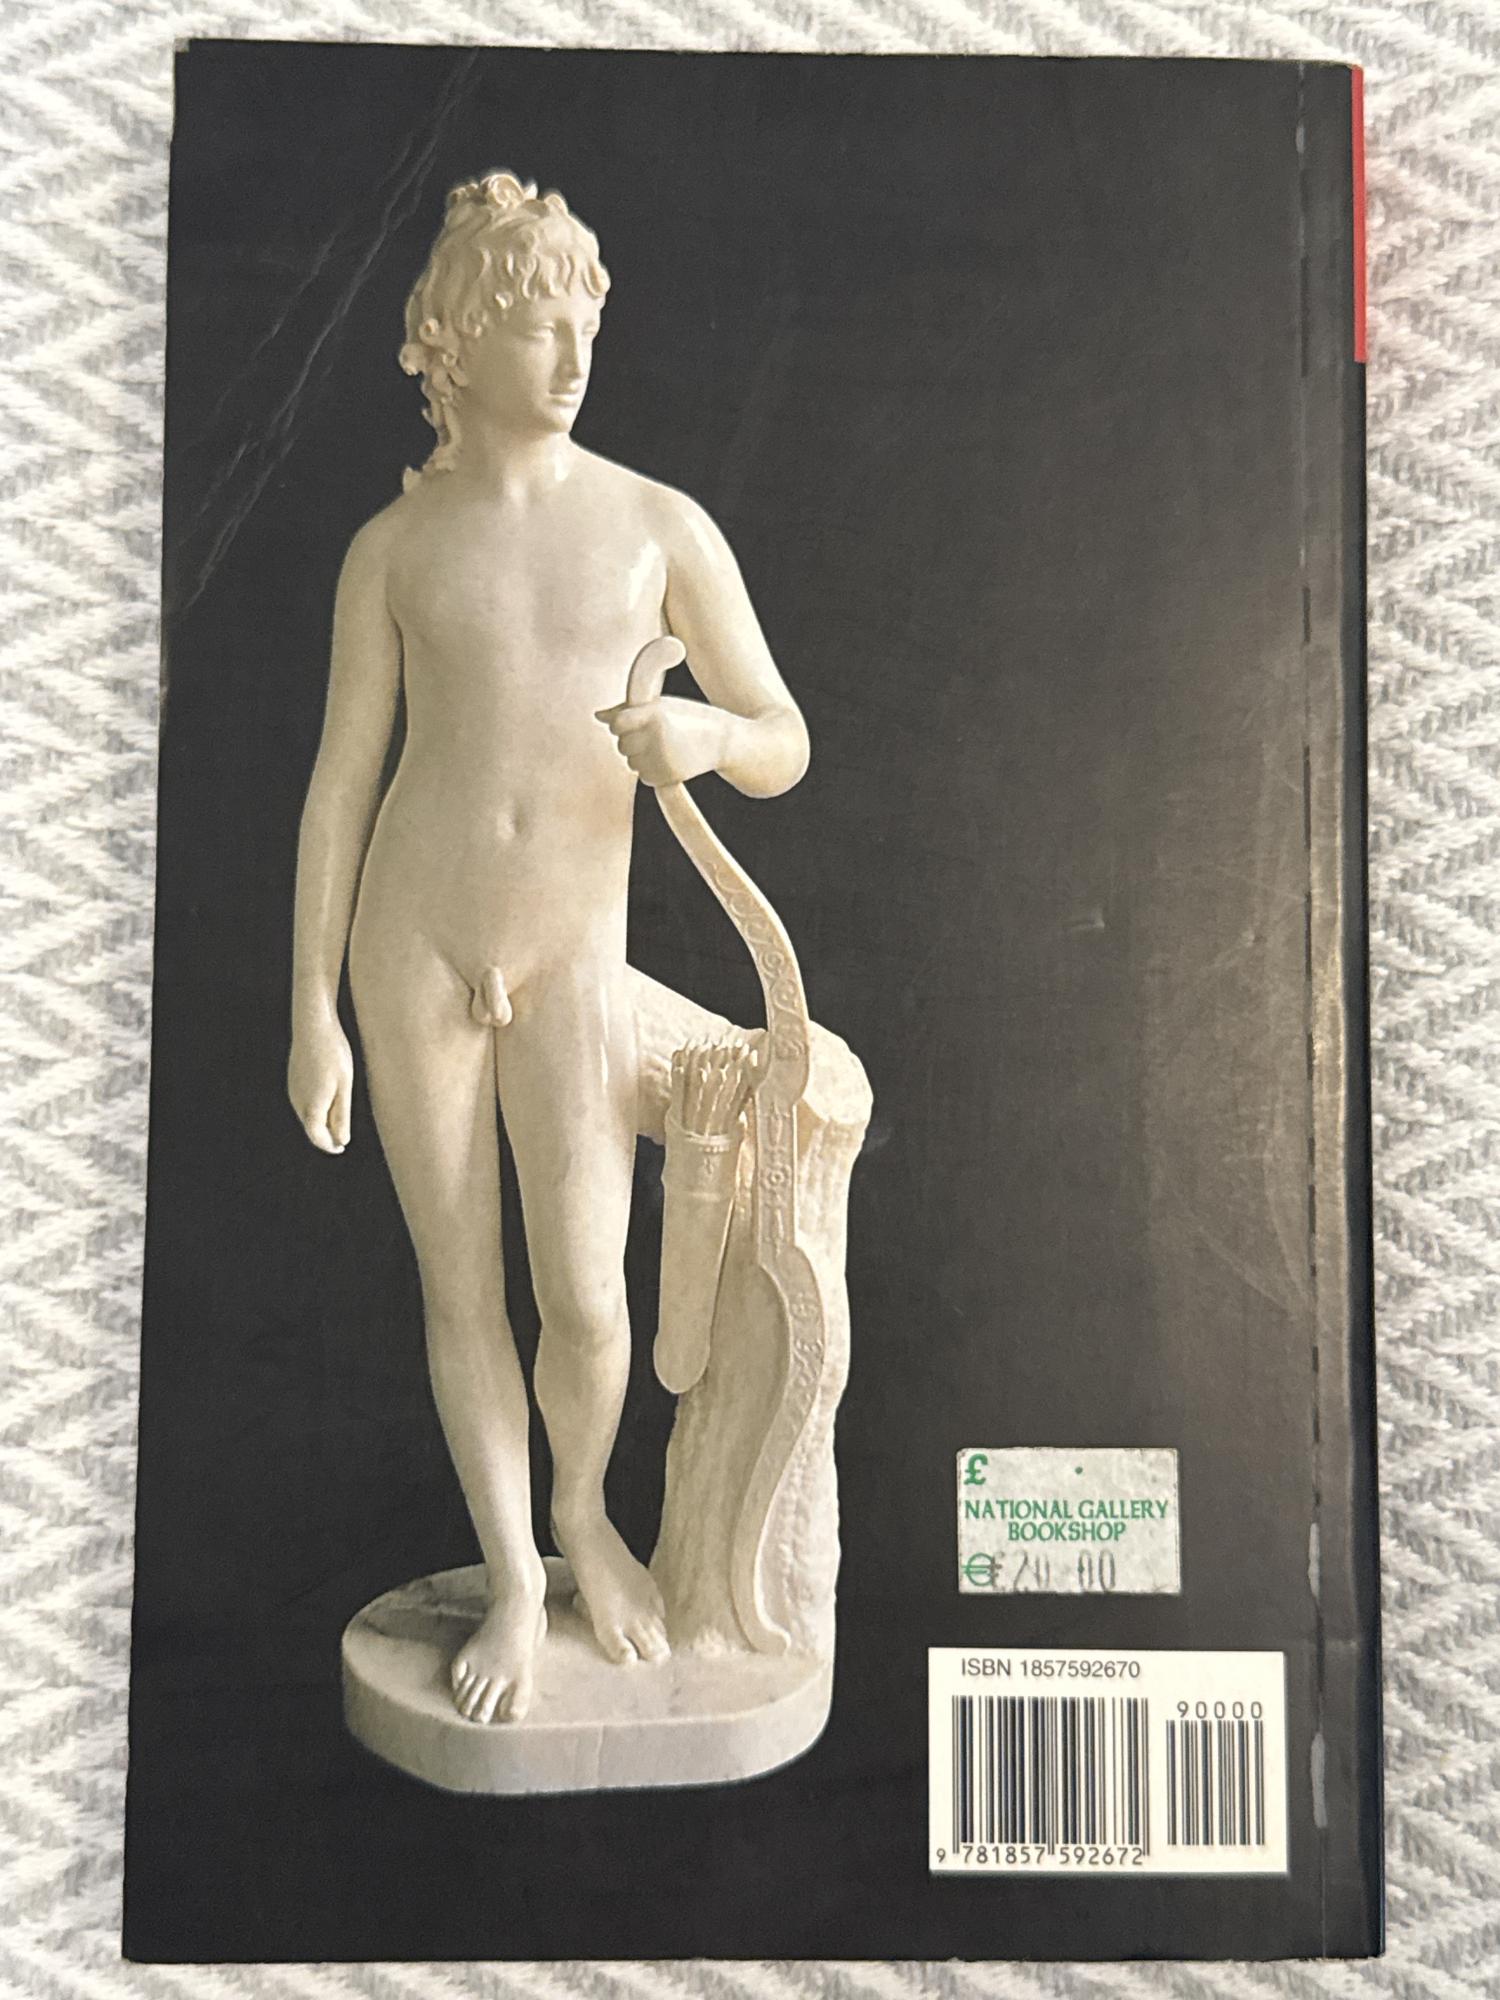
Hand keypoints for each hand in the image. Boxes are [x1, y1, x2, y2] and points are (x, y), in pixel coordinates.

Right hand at [288, 1017, 353, 1153]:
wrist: (313, 1025)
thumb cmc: (334, 1054)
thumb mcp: (345, 1087)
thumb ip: (341, 1116)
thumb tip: (341, 1140)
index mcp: (311, 1106)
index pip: (317, 1137)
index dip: (329, 1146)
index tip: (341, 1148)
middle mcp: (297, 1101)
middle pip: (311, 1127)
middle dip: (325, 1134)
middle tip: (342, 1137)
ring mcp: (292, 1089)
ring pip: (307, 1113)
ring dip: (321, 1119)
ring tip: (337, 1117)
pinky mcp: (293, 1079)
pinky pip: (304, 1100)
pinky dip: (316, 1105)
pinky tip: (327, 1095)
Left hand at [595, 694, 732, 787]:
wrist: (727, 742)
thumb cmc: (692, 717)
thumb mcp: (664, 705)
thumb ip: (628, 709)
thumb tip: (597, 716)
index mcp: (656, 713)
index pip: (617, 724)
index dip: (620, 725)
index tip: (631, 722)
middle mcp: (658, 736)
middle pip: (622, 744)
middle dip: (632, 739)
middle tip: (656, 733)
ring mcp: (664, 759)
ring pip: (631, 762)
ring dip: (641, 755)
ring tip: (664, 745)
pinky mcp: (669, 777)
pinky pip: (643, 776)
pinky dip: (651, 769)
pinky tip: (668, 758)